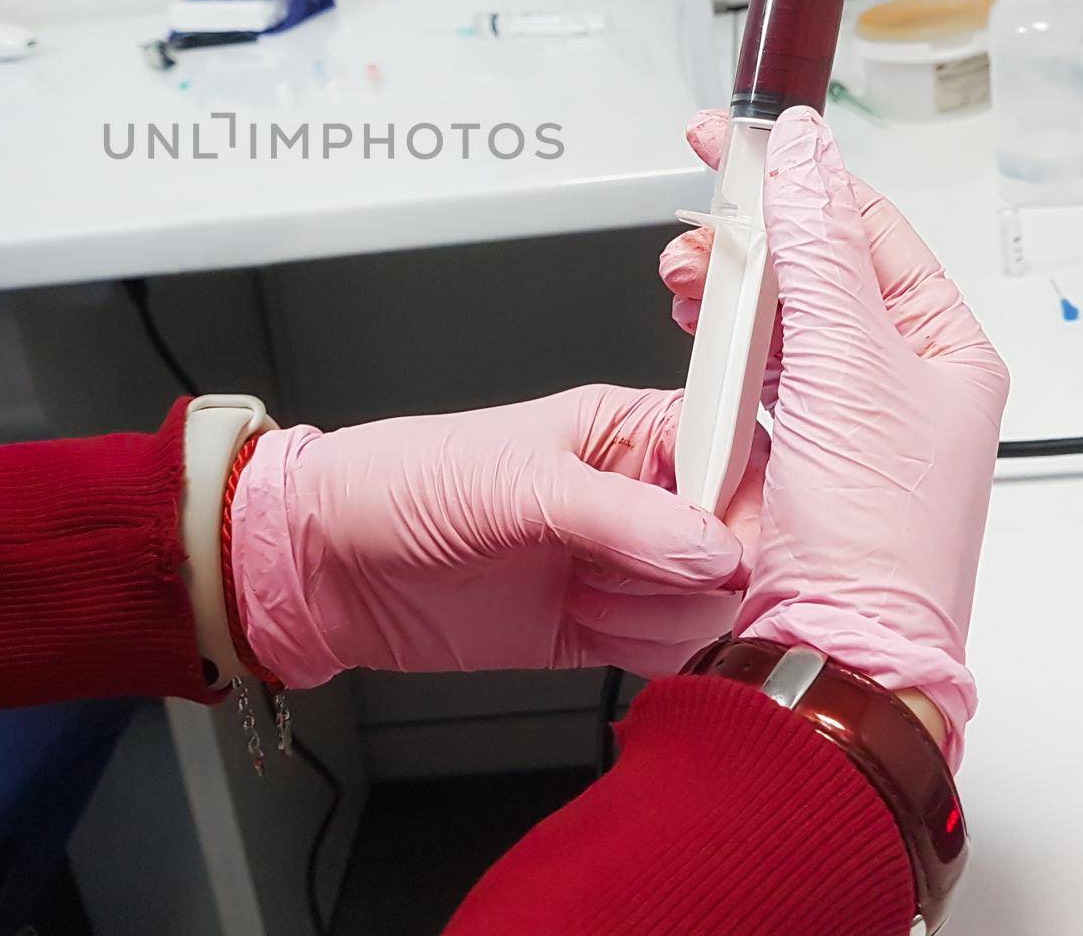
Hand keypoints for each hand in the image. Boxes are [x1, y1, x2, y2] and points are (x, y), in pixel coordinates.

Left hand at [228, 385, 767, 685]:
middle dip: (701, 571)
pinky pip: (667, 651)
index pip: (737, 453)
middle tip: (630, 571)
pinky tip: (587, 626)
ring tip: (581, 590)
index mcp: (628, 429)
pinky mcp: (600, 628)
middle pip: (738, 541)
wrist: (332, 565)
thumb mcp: (513, 485)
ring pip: (708, 605)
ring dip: (658, 614)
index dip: (750, 501)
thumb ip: (619, 519)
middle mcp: (637, 495)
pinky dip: (645, 652)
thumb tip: (714, 550)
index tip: (730, 542)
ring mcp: (621, 564)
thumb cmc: (403, 483)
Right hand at [665, 109, 1006, 763]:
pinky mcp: (778, 441)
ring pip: (771, 312)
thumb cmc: (874, 537)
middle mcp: (891, 374)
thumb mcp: (851, 366)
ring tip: (687, 279)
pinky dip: (710, 342)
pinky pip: (742, 365)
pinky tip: (691, 330)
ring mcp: (833, 410)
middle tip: (699, 219)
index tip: (736, 141)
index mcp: (939, 346)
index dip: (799, 176)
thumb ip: (819, 249)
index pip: (866, 225)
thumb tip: (805, 154)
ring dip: (724, 287)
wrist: (827, 642)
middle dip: (748, 235)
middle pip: (811, 264)